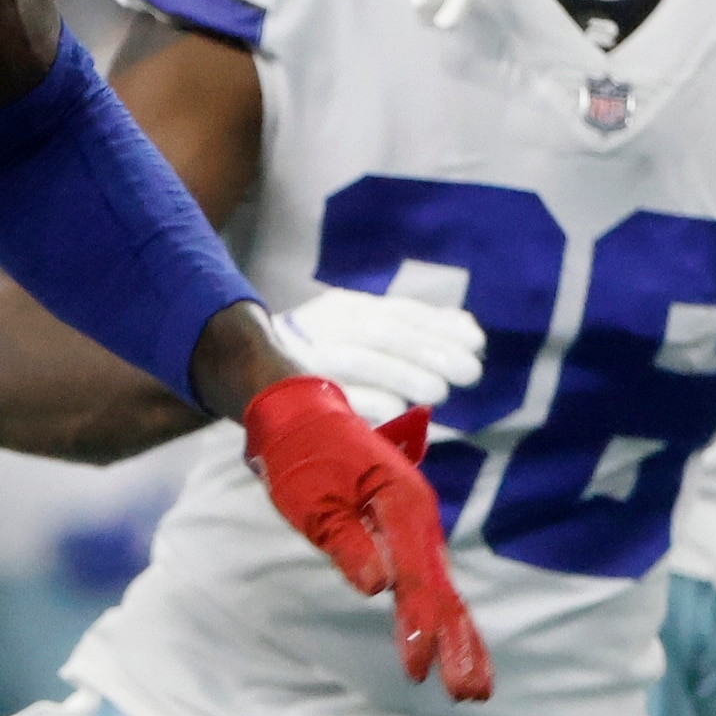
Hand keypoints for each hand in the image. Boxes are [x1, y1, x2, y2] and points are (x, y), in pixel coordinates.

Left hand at [242, 378, 489, 699]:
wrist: (305, 417)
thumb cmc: (304, 456)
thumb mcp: (313, 501)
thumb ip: (346, 544)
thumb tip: (379, 587)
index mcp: (402, 505)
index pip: (416, 578)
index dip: (418, 626)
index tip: (417, 670)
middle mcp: (420, 518)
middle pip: (445, 591)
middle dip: (459, 645)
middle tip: (471, 695)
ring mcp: (417, 528)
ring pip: (445, 591)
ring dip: (460, 639)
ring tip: (475, 690)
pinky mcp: (406, 536)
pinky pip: (430, 583)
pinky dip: (442, 617)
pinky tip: (454, 650)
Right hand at [273, 285, 485, 417]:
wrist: (238, 373)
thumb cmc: (319, 358)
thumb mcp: (359, 331)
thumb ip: (408, 329)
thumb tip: (468, 328)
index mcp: (345, 308)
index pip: (400, 313)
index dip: (440, 327)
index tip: (477, 342)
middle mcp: (326, 324)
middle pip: (385, 334)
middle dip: (431, 352)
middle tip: (471, 372)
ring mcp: (307, 354)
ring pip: (363, 358)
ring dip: (406, 374)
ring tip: (440, 391)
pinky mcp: (293, 386)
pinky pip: (336, 391)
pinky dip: (369, 399)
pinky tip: (399, 407)